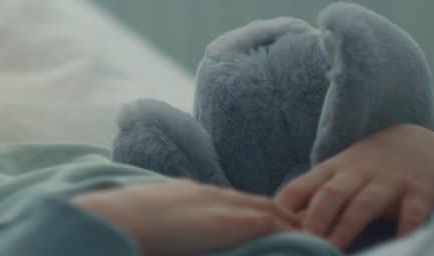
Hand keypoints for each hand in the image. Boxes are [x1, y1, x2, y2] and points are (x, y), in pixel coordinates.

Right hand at [73, 179, 300, 255]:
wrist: (122, 217)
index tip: (272, 221)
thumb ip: (169, 222)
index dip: (255, 211)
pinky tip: (304, 241)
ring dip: (289, 222)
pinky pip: (269, 224)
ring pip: (267, 210)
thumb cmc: (126, 222)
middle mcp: (210, 193)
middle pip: (257, 202)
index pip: (234, 200)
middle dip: (281, 214)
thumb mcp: (152, 218)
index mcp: (191, 192)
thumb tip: (168, 234)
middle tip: (302, 228)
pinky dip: (287, 231)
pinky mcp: (228, 221)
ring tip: (311, 235)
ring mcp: (220, 205)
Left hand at [277, 124, 433, 251]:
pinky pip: (413, 212)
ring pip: (365, 204)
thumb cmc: (368, 168)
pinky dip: (407, 229)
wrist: (419, 140)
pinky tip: (401, 245)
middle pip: (331, 194)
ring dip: (347, 227)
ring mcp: (389, 182)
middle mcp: (358, 175)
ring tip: (333, 249)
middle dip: (315, 218)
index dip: (285, 206)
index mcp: (332, 171)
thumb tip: (279, 227)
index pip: (302, 187)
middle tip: (302, 241)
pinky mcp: (420, 192)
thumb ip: (311, 199)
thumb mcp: (336, 175)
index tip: (273, 227)